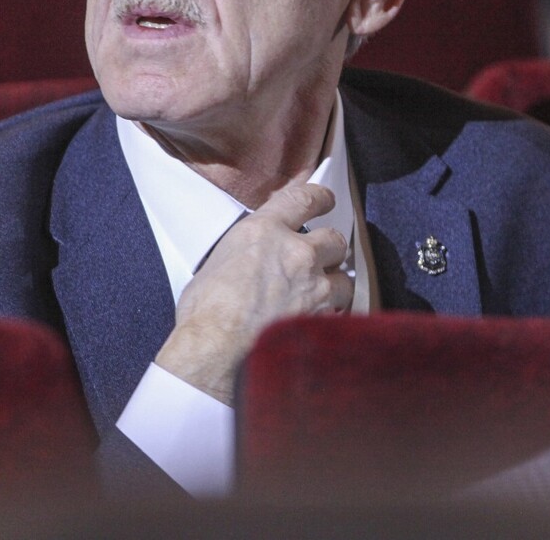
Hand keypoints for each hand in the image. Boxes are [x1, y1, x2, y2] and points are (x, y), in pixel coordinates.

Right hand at [154, 182, 352, 405]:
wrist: (215, 351)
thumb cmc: (205, 312)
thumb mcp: (218, 262)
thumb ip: (246, 252)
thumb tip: (251, 262)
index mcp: (264, 230)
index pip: (304, 198)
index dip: (320, 198)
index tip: (326, 201)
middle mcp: (296, 252)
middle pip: (334, 239)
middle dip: (329, 249)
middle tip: (321, 257)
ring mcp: (314, 286)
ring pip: (344, 279)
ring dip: (334, 286)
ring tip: (319, 297)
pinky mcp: (323, 318)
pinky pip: (340, 312)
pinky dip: (331, 317)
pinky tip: (316, 324)